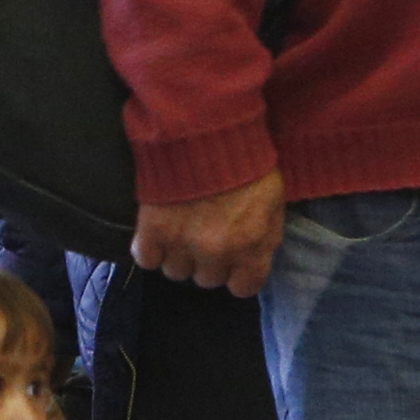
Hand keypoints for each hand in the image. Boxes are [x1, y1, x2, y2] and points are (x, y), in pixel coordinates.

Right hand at [137, 172, 286, 296]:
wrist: (206, 131)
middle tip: (203, 235)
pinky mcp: (153, 231)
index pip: (244, 288)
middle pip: (207, 279)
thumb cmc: (247, 161)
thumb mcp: (274, 201)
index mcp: (251, 246)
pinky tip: (156, 233)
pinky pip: (146, 259)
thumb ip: (265, 236)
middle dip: (206, 261)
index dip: (236, 274)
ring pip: (176, 272)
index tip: (231, 260)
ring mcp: (183, 244)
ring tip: (179, 231)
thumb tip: (253, 258)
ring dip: (177, 255)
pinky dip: (148, 249)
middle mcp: (218, 253)